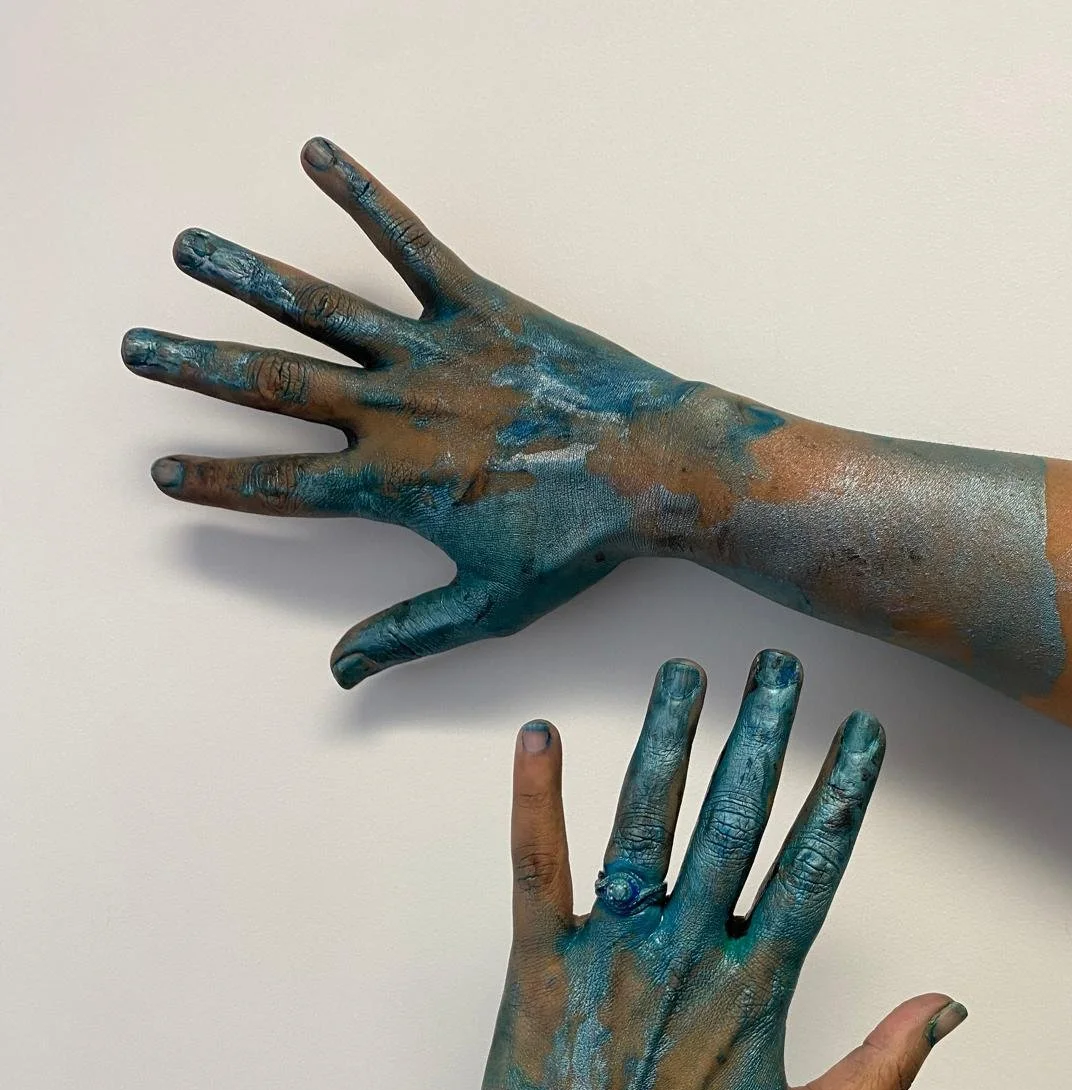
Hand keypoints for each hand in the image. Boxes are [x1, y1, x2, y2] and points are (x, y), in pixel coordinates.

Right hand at [122, 137, 720, 687]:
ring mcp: (433, 353)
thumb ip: (408, 631)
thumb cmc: (577, 543)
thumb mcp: (488, 604)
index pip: (283, 485)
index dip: (219, 482)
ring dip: (247, 278)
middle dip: (198, 370)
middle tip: (137, 351)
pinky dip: (363, 199)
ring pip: (322, 310)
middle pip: (274, 386)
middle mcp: (397, 410)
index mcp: (393, 482)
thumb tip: (344, 671)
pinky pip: (410, 245)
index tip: (166, 474)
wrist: (654, 472)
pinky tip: (316, 157)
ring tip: (187, 249)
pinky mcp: (478, 307)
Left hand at [477, 649, 965, 1089]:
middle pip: (734, 823)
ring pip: (645, 825)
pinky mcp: (539, 965)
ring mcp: (611, 955)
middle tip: (778, 668)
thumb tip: (951, 1007)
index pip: (812, 867)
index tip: (859, 732)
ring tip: (687, 674)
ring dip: (669, 742)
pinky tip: (539, 736)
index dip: (840, 793)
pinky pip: (538, 868)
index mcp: (756, 988)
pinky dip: (537, 800)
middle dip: (762, 738)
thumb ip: (885, 1069)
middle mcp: (688, 955)